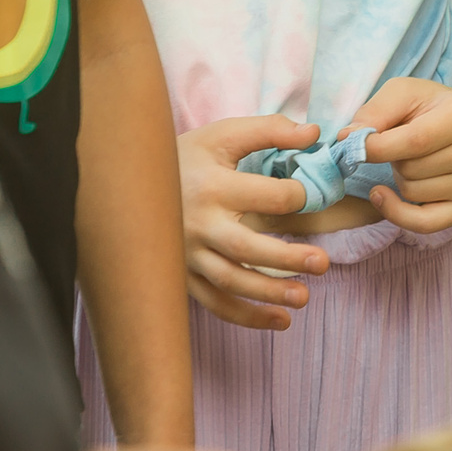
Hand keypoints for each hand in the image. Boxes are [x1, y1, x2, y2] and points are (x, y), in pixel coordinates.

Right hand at [177, 116, 328, 331]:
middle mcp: (199, 223)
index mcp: (213, 185)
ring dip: (269, 293)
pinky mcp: (184, 275)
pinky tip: (280, 321)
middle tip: (322, 263)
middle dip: (286, 259)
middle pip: (246, 248)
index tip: (310, 197)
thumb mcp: (223, 134)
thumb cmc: (187, 157)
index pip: (267, 195)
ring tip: (305, 297)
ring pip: (231, 282)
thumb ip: (270, 129)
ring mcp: (188, 254)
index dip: (297, 196)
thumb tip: (313, 132)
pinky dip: (247, 317)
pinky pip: (216, 303)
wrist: (129, 182)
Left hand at [350, 78, 451, 233]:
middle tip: (398, 142)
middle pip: (412, 169)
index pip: (416, 141)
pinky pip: (425, 224)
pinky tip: (383, 196)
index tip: (352, 144)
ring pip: (413, 193)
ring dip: (398, 178)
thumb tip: (347, 138)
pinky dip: (397, 213)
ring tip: (409, 158)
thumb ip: (375, 111)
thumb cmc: (432, 106)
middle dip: (391, 158)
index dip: (377, 147)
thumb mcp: (404, 92)